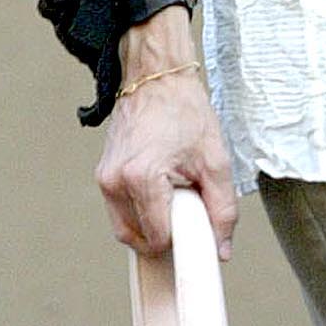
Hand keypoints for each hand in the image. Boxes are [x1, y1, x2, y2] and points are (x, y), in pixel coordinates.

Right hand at [95, 72, 239, 259]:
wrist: (157, 78)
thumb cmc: (183, 111)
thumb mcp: (216, 161)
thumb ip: (222, 210)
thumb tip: (221, 248)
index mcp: (142, 178)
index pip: (158, 239)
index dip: (183, 241)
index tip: (198, 231)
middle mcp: (116, 181)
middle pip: (138, 239)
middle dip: (165, 235)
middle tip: (187, 211)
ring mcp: (105, 179)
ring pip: (126, 228)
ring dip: (151, 225)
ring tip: (175, 197)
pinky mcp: (103, 175)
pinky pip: (120, 210)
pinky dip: (140, 211)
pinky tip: (161, 190)